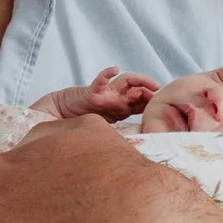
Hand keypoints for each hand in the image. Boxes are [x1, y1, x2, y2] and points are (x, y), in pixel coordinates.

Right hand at [32, 68, 157, 124]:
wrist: (59, 117)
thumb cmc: (81, 123)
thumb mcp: (105, 131)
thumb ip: (119, 135)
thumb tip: (137, 152)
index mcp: (120, 109)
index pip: (140, 103)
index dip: (152, 102)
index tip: (163, 106)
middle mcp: (114, 99)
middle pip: (137, 89)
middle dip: (149, 89)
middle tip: (159, 93)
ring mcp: (104, 94)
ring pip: (125, 81)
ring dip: (138, 80)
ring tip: (148, 83)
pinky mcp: (91, 91)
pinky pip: (100, 81)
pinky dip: (106, 74)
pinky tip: (113, 70)